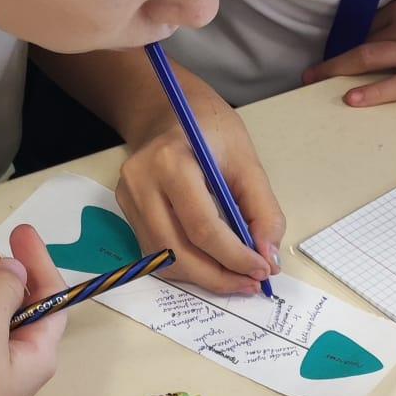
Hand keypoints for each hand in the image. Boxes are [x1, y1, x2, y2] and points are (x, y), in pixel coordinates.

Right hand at [117, 77, 283, 295]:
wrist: (170, 112)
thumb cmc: (211, 129)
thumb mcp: (247, 160)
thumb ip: (262, 210)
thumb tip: (267, 257)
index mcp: (170, 162)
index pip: (202, 226)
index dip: (235, 256)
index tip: (263, 269)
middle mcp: (140, 183)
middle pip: (176, 251)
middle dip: (218, 275)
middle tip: (251, 283)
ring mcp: (128, 199)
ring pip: (164, 258)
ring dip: (203, 277)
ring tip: (236, 278)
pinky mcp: (127, 211)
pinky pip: (158, 252)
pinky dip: (188, 265)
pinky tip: (214, 264)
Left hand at [304, 0, 395, 106]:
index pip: (373, 24)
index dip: (357, 42)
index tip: (342, 57)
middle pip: (365, 41)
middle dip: (336, 59)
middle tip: (311, 75)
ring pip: (372, 59)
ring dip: (339, 71)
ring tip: (315, 85)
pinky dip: (374, 92)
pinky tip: (353, 100)